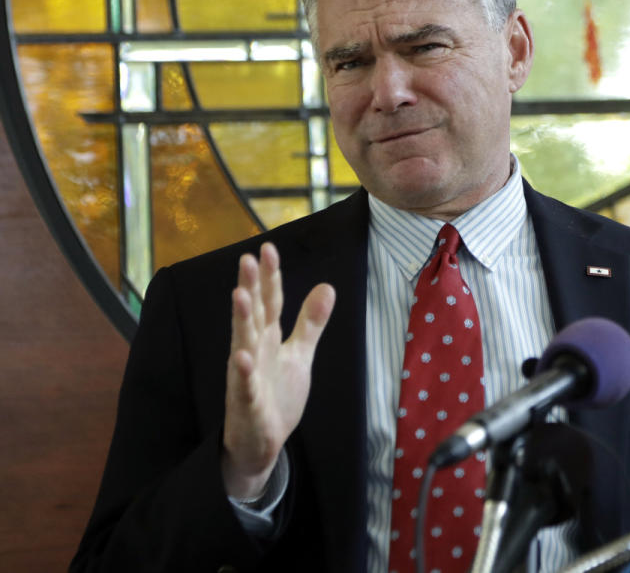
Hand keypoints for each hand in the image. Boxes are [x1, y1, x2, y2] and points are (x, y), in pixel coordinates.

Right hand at [221, 242, 334, 499]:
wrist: (261, 444)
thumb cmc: (277, 395)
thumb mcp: (300, 355)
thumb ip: (310, 322)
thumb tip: (327, 286)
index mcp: (267, 338)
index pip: (270, 302)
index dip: (270, 276)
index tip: (267, 247)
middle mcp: (253, 351)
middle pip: (253, 314)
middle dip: (250, 286)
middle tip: (247, 258)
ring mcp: (247, 376)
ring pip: (242, 343)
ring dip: (241, 320)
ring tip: (239, 295)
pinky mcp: (248, 403)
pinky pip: (244, 386)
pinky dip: (242, 372)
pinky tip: (240, 357)